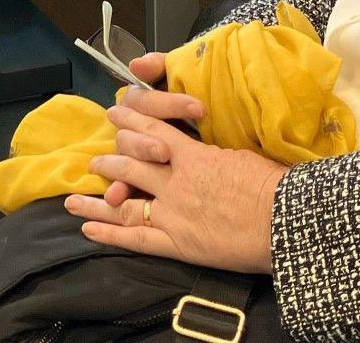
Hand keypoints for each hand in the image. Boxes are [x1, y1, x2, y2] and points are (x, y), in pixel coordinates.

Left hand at [65, 69, 287, 274]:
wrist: (284, 221)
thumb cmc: (272, 186)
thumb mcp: (240, 155)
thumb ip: (211, 153)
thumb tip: (198, 151)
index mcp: (192, 157)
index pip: (151, 133)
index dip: (130, 124)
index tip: (115, 115)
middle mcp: (174, 182)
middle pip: (130, 166)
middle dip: (109, 162)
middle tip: (93, 161)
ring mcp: (173, 214)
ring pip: (124, 202)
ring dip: (97, 199)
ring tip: (75, 198)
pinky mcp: (178, 243)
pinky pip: (135, 239)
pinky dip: (110, 234)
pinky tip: (88, 230)